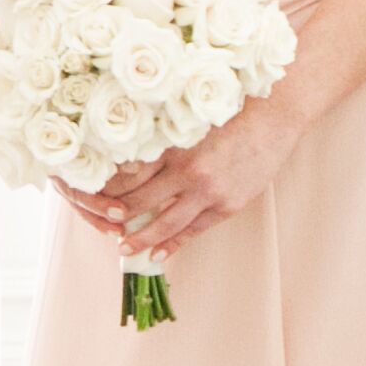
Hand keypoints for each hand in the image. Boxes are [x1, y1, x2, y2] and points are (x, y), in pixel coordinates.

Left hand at [62, 99, 307, 258]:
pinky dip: (174, 243)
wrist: (273, 116)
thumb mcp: (188, 121)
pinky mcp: (227, 205)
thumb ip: (161, 140)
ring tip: (124, 248)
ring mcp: (207, 191)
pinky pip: (194, 230)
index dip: (107, 189)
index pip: (128, 174)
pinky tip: (158, 253)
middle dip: (117, 216)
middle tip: (101, 225)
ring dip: (141, 238)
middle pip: (140, 201)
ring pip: (165, 223)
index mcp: (171, 146)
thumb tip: (127, 159)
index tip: (92, 197)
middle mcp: (186, 170)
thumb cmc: (228, 113)